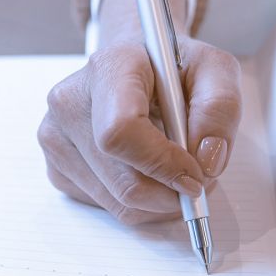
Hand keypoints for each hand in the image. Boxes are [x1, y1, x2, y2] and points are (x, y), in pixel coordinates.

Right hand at [39, 0, 242, 222]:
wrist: (134, 67)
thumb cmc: (172, 68)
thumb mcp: (215, 71)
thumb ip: (220, 109)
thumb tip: (206, 161)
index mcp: (108, 69)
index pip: (122, 133)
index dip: (163, 164)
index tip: (195, 174)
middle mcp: (69, 103)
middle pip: (124, 180)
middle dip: (171, 193)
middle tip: (198, 180)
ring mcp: (56, 138)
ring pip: (118, 203)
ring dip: (159, 201)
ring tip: (175, 170)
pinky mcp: (57, 168)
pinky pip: (107, 208)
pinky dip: (139, 204)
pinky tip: (146, 171)